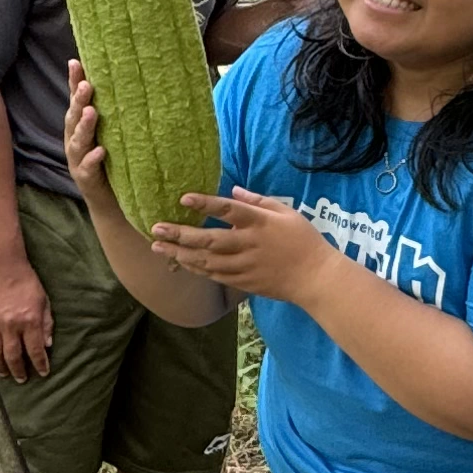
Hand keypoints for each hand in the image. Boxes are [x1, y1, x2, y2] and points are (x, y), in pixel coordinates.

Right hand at [0, 253, 53, 378]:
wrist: (2, 266)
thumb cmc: (27, 281)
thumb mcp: (44, 301)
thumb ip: (46, 323)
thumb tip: (48, 345)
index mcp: (30, 321)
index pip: (35, 350)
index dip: (39, 364)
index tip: (42, 373)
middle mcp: (11, 326)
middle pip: (13, 356)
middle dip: (19, 371)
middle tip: (22, 379)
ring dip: (0, 367)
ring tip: (5, 374)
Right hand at [60, 57, 112, 209]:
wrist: (111, 201)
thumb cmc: (113, 161)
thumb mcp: (112, 133)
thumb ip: (114, 112)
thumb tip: (130, 81)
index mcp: (80, 126)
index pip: (76, 100)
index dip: (74, 81)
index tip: (75, 62)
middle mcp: (75, 140)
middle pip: (74, 116)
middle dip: (79, 100)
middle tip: (86, 85)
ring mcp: (78, 159)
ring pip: (78, 141)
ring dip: (84, 126)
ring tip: (92, 112)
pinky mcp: (85, 179)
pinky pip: (88, 167)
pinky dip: (93, 159)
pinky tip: (101, 151)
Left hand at [154, 184, 327, 301]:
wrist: (316, 277)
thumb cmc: (303, 240)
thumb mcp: (286, 212)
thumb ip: (258, 201)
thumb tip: (234, 190)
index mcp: (259, 223)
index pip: (228, 210)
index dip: (205, 204)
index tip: (183, 198)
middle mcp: (248, 244)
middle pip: (208, 240)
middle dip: (179, 235)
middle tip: (156, 228)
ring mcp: (244, 266)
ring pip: (205, 261)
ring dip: (179, 254)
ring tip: (158, 247)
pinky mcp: (243, 282)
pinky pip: (214, 275)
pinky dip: (195, 269)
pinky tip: (180, 262)